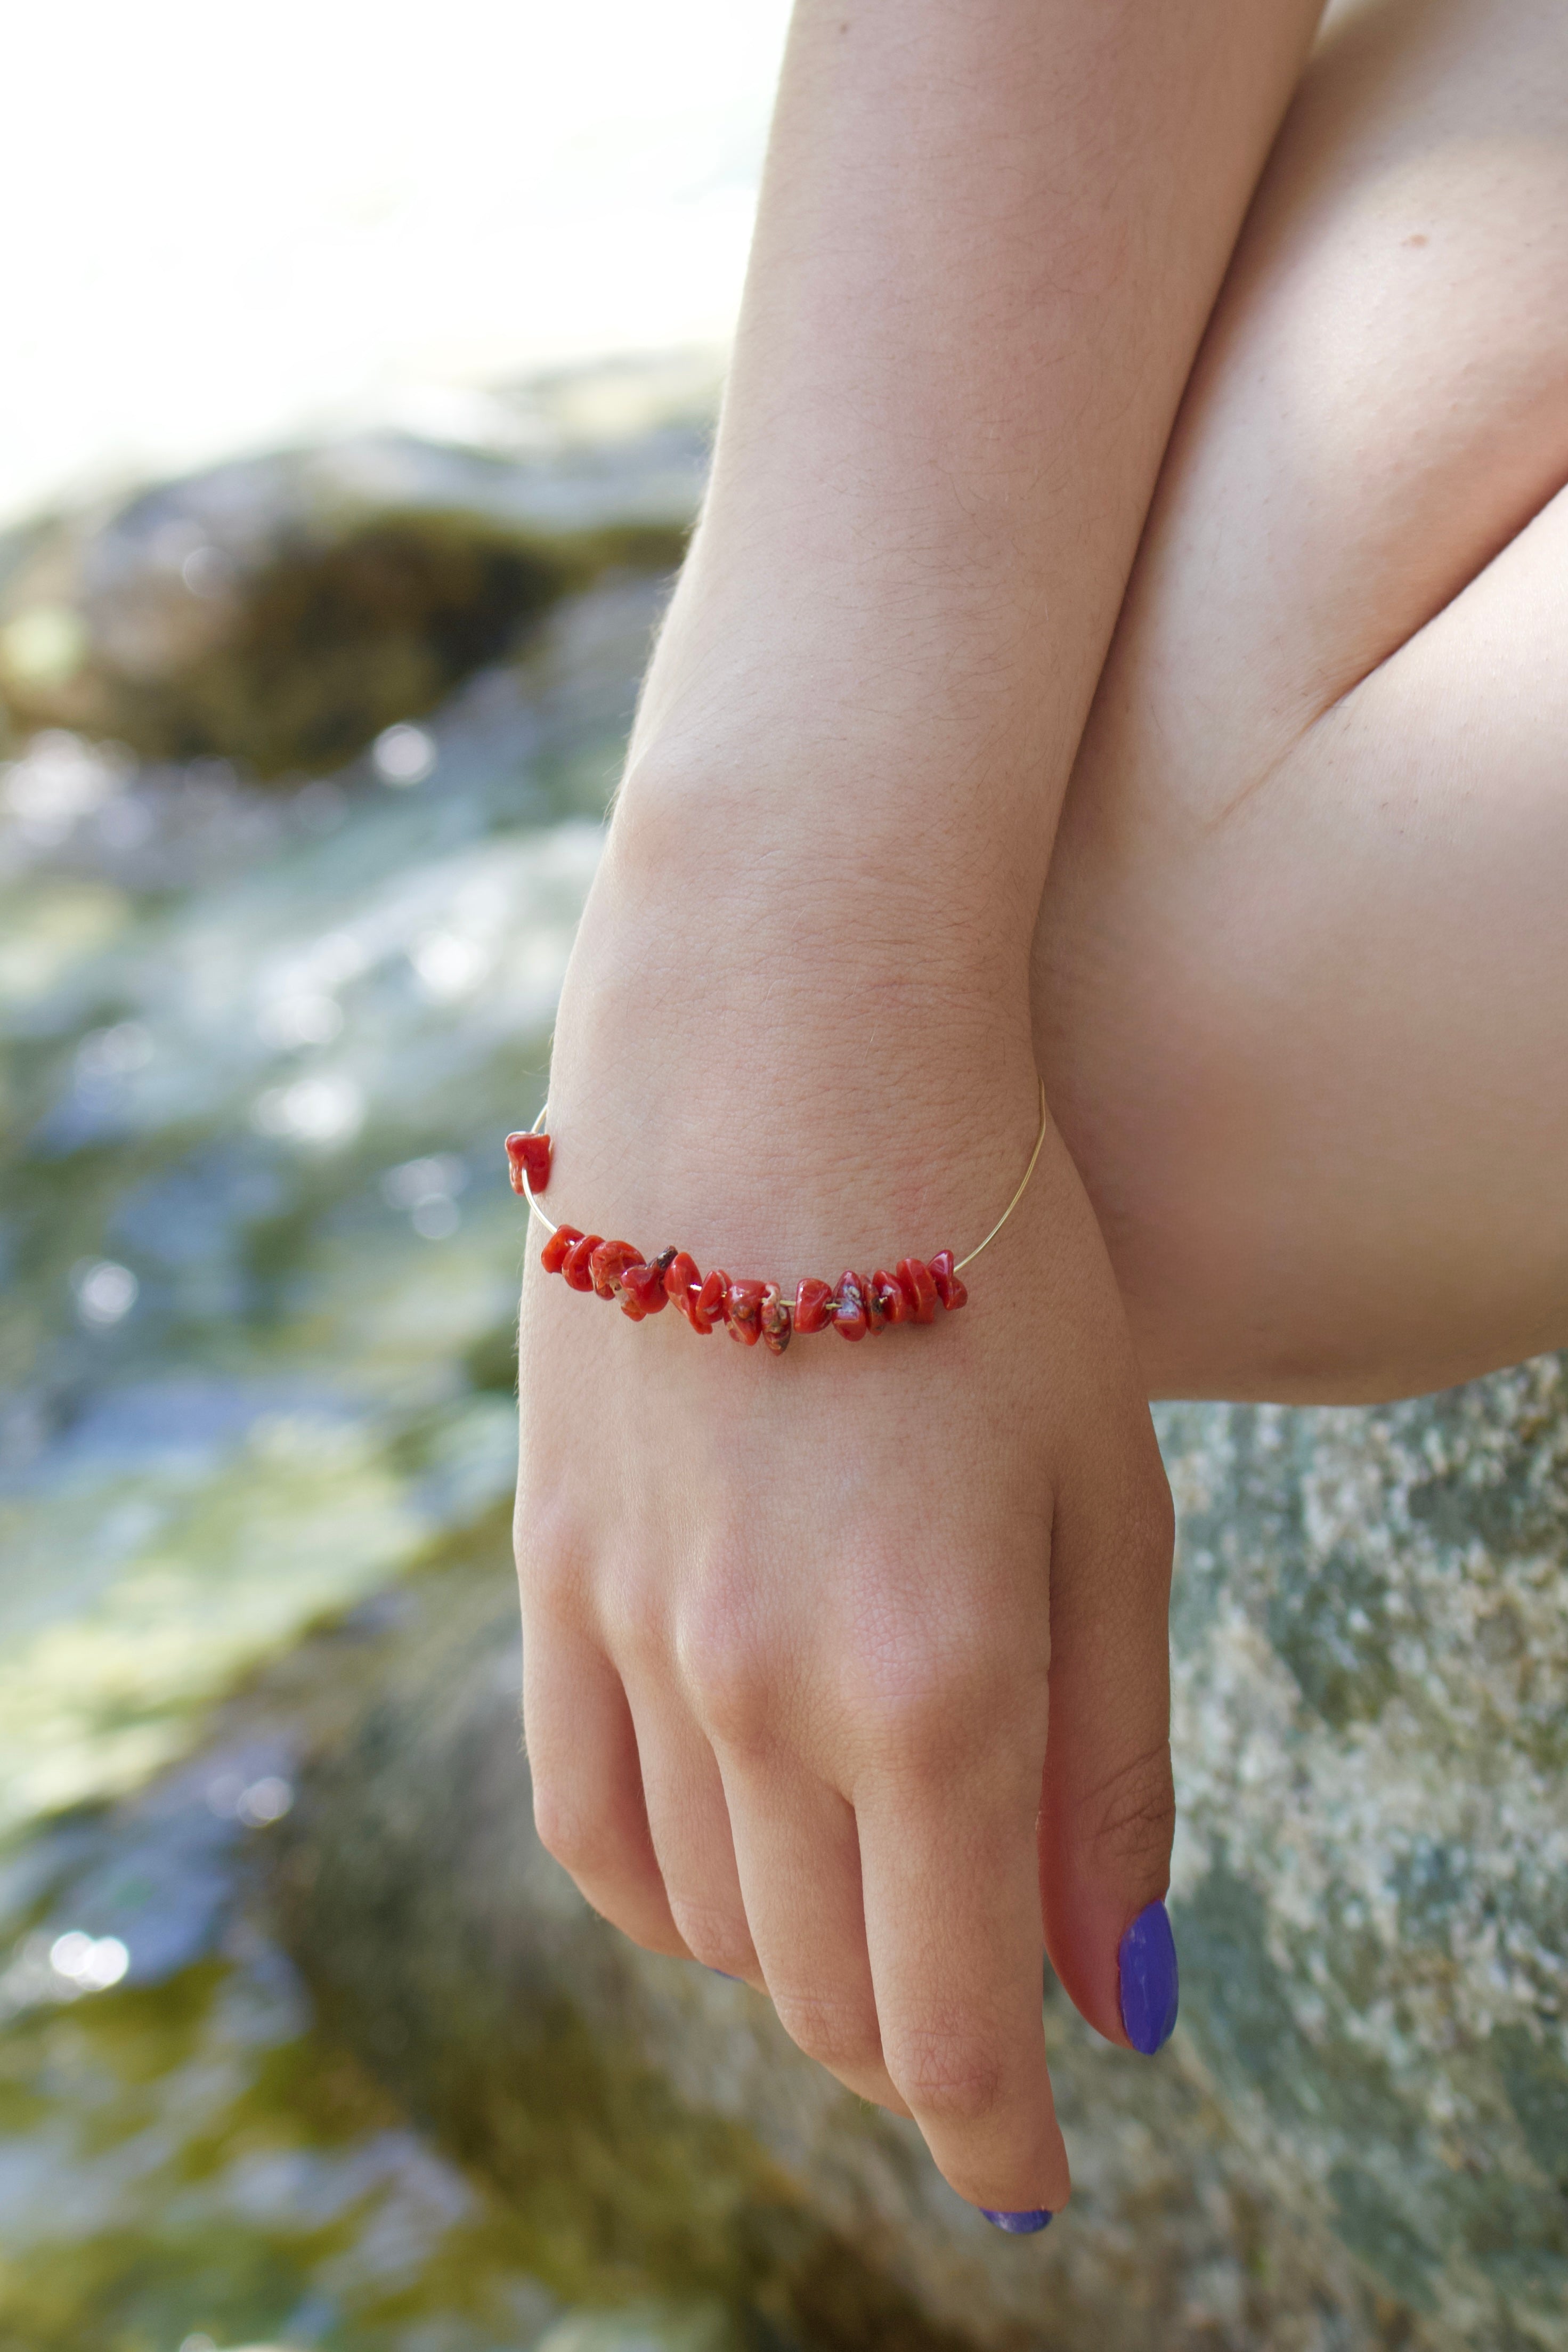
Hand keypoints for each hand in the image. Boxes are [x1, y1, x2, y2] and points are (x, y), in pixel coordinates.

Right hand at [514, 859, 1174, 2219]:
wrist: (786, 1048)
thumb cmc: (998, 1254)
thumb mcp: (1111, 1503)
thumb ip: (1106, 1766)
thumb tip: (1114, 1994)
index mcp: (933, 1682)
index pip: (947, 2017)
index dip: (996, 2129)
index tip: (1036, 2171)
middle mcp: (760, 1686)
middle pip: (821, 1987)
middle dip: (916, 2051)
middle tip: (977, 2035)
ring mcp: (633, 1629)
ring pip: (705, 1918)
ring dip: (798, 1973)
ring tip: (872, 1937)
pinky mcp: (553, 1565)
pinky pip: (586, 1813)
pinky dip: (664, 1894)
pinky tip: (726, 1874)